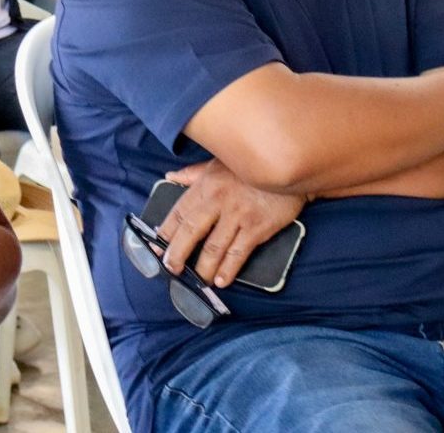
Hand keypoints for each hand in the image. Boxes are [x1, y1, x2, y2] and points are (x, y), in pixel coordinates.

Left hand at [157, 160, 305, 288]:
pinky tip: (221, 281)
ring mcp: (237, 216)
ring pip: (214, 248)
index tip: (155, 247)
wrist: (287, 167)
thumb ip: (193, 173)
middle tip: (171, 268)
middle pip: (191, 232)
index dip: (165, 232)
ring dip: (203, 268)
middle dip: (178, 254)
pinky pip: (238, 253)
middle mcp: (218, 201)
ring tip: (197, 280)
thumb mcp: (218, 163)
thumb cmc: (249, 166)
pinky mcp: (257, 228)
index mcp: (205, 185)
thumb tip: (170, 177)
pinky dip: (228, 270)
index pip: (179, 212)